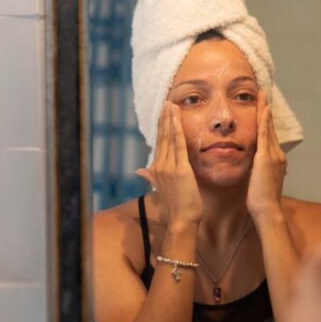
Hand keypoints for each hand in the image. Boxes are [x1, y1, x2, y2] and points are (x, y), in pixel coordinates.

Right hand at [136, 102, 202, 225]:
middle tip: (166, 102)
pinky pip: (178, 145)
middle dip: (164, 118)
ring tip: (171, 105)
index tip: (163, 113)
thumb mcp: (161, 187)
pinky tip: (176, 118)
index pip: (159, 143)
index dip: (160, 127)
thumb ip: (150, 176)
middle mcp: (158, 166)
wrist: (181, 219)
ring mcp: (168, 167)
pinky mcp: (180, 169)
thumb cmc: (176, 205)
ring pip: (168, 138)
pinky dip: (177, 129)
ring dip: (169, 120)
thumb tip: (139, 170)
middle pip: (162, 137)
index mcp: (155, 169)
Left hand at [247, 91, 286, 218]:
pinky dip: (264, 120)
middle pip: (271, 128)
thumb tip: (254, 166)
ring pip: (268, 128)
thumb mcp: (260, 180)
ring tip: (262, 96)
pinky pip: (265, 134)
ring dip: (265, 111)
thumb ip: (259, 170)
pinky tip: (263, 109)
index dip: (267, 122)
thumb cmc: (262, 199)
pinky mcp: (266, 157)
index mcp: (276, 160)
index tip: (264, 109)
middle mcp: (278, 154)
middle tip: (264, 94)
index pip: (270, 136)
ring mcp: (274, 155)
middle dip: (267, 111)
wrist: (267, 209)